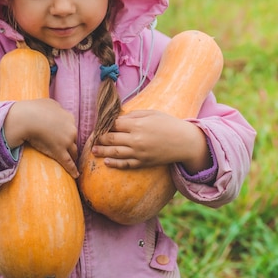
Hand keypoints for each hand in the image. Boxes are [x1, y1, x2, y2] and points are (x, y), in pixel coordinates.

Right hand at [3, 98, 78, 177]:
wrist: (27, 118)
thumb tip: (56, 110)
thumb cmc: (34, 109)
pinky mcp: (59, 151)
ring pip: (73, 151)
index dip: (69, 134)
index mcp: (69, 118)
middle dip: (73, 145)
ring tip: (74, 162)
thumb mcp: (49, 103)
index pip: (71, 128)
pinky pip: (68, 162)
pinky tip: (76, 175)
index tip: (67, 138)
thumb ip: (56, 107)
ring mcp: (66, 141)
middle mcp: (71, 129)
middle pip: (74, 140)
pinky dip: (73, 169)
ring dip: (74, 156)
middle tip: (72, 152)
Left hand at [92, 109, 210, 172]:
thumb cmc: (169, 124)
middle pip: (111, 139)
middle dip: (100, 138)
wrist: (184, 142)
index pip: (115, 125)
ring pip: (115, 153)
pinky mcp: (143, 162)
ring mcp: (139, 153)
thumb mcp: (152, 113)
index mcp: (138, 125)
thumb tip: (118, 118)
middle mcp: (136, 140)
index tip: (100, 125)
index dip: (106, 124)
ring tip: (93, 151)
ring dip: (103, 152)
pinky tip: (107, 162)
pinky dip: (115, 164)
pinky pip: (126, 164)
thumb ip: (133, 115)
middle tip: (93, 138)